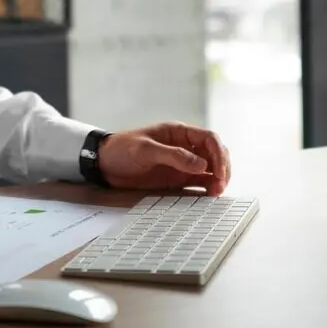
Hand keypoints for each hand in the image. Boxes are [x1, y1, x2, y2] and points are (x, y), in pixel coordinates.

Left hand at [97, 122, 230, 195]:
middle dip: (222, 167)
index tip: (219, 171)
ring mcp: (182, 163)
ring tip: (216, 192)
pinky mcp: (177, 178)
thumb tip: (202, 165)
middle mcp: (184, 146)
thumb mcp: (146, 149)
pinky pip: (198, 182)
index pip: (209, 139)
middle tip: (220, 185)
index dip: (218, 154)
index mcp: (178, 132)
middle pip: (214, 154)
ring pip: (210, 169)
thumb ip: (174, 156)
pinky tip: (210, 195)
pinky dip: (207, 187)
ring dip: (217, 179)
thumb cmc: (122, 149)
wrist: (104, 164)